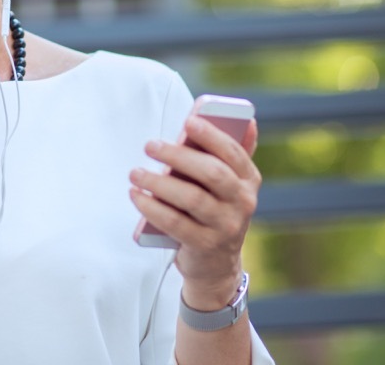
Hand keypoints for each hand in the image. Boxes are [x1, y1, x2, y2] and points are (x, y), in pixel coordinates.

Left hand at [129, 116, 260, 308]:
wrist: (216, 264)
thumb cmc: (215, 210)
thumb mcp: (229, 185)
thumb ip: (232, 154)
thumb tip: (248, 121)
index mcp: (248, 180)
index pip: (233, 152)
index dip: (212, 135)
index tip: (188, 122)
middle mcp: (243, 202)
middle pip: (211, 173)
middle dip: (178, 155)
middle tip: (150, 145)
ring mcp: (226, 226)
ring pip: (192, 199)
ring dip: (159, 182)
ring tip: (135, 172)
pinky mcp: (205, 245)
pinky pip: (175, 223)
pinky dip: (152, 207)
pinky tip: (136, 195)